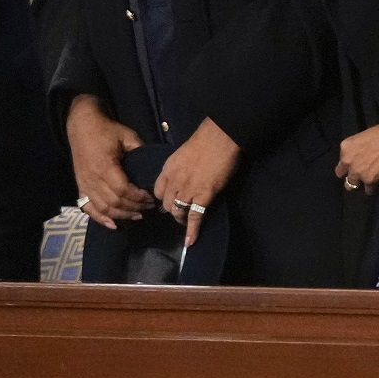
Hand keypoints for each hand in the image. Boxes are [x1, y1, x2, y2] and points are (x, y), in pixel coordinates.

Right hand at [65, 93, 154, 228]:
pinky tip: (112, 224)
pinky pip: (88, 208)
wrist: (82, 126)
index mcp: (105, 166)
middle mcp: (93, 179)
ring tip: (137, 215)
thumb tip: (153, 165)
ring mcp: (85, 185)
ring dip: (121, 215)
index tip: (151, 197)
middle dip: (134, 207)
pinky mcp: (80, 187)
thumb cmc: (106, 130)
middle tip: (149, 207)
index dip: (138, 197)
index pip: (123, 190)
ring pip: (103, 208)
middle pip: (115, 202)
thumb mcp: (127, 135)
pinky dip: (100, 218)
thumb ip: (139, 150)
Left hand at [151, 117, 239, 246]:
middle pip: (166, 204)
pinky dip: (192, 231)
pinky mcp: (203, 196)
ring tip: (187, 220)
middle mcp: (174, 181)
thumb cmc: (206, 139)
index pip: (157, 190)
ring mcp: (188, 190)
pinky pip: (195, 217)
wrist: (221, 136)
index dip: (163, 197)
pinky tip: (190, 241)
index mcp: (168, 169)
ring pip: (177, 211)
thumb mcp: (184, 152)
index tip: (169, 200)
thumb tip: (184, 176)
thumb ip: (180, 167)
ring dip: (181, 218)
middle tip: (180, 211)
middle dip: (171, 209)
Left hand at [336, 105, 378, 193]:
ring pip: (354, 187)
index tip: (355, 169)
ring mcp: (358, 172)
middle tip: (363, 176)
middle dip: (353, 179)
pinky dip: (374, 187)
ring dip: (362, 184)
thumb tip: (358, 160)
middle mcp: (348, 162)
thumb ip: (356, 151)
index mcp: (345, 148)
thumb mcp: (362, 139)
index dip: (348, 169)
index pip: (340, 167)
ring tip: (372, 180)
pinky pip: (369, 190)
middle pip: (346, 179)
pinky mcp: (370, 180)